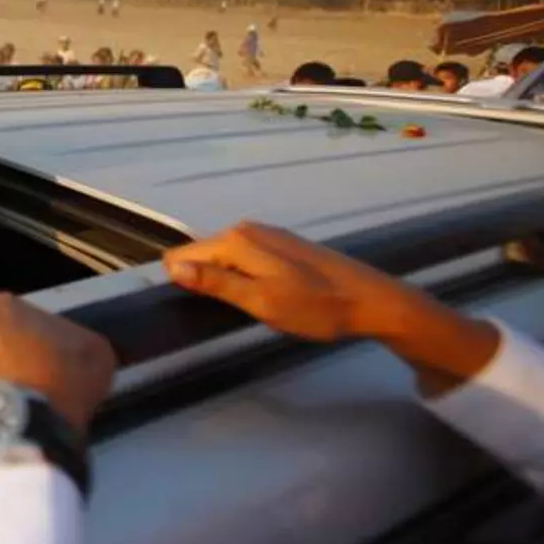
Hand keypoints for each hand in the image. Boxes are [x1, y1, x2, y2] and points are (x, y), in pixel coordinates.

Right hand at [162, 222, 498, 393]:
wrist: (369, 300)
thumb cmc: (315, 307)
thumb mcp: (261, 302)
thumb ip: (216, 284)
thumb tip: (173, 267)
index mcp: (236, 241)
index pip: (182, 257)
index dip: (184, 285)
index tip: (199, 309)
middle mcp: (246, 230)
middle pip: (202, 255)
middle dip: (204, 283)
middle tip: (228, 313)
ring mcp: (266, 235)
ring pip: (223, 258)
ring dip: (225, 282)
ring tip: (246, 308)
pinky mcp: (281, 245)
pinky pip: (243, 258)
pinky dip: (244, 277)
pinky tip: (263, 297)